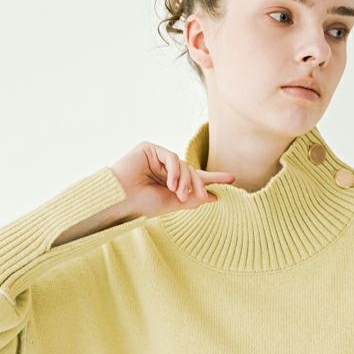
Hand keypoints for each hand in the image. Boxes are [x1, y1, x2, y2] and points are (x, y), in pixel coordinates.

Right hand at [109, 140, 235, 220]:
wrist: (121, 201)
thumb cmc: (142, 205)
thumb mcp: (172, 204)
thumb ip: (192, 199)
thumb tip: (214, 197)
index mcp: (169, 182)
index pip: (194, 178)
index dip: (213, 178)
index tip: (232, 179)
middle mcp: (164, 169)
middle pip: (191, 171)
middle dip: (198, 184)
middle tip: (203, 196)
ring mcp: (157, 157)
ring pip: (184, 165)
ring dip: (186, 181)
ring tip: (179, 194)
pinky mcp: (149, 148)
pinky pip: (172, 157)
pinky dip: (175, 171)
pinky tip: (170, 184)